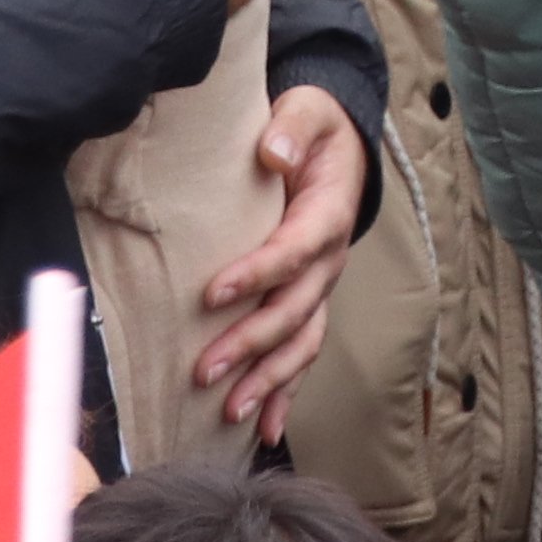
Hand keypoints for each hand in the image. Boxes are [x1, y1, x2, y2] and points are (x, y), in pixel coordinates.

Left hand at [192, 84, 369, 438]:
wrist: (337, 146)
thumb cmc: (312, 129)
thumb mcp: (307, 110)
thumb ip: (292, 125)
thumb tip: (272, 150)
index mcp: (327, 215)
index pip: (293, 251)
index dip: (257, 274)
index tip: (211, 293)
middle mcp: (329, 261)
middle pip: (293, 312)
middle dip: (250, 345)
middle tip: (204, 370)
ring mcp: (321, 288)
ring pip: (300, 345)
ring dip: (268, 382)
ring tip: (231, 413)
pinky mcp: (310, 304)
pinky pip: (301, 354)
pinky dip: (286, 394)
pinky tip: (266, 431)